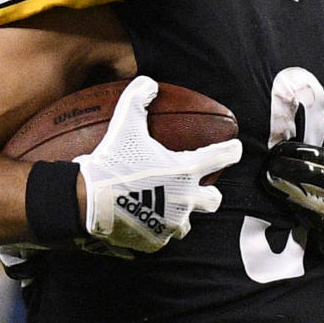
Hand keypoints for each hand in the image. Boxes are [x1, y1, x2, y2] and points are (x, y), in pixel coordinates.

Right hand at [74, 76, 241, 252]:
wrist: (88, 201)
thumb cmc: (112, 161)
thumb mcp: (124, 125)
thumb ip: (137, 100)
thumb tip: (148, 81)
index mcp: (185, 170)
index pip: (221, 157)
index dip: (231, 150)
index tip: (235, 149)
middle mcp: (185, 199)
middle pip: (213, 200)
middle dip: (209, 195)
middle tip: (200, 189)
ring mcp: (171, 223)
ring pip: (186, 223)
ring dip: (179, 215)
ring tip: (164, 208)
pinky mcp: (155, 241)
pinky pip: (162, 237)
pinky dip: (155, 230)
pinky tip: (142, 222)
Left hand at [263, 119, 323, 258]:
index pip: (320, 157)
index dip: (298, 151)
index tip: (282, 146)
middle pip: (306, 176)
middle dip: (284, 167)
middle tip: (269, 161)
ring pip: (302, 199)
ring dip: (282, 189)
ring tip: (267, 179)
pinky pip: (308, 219)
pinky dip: (294, 208)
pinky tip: (281, 199)